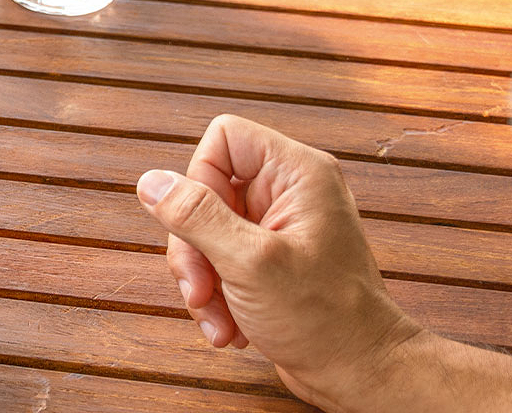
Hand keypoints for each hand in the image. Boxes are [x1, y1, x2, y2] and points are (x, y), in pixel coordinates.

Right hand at [137, 114, 427, 404]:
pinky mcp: (269, 260)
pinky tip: (230, 326)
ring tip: (220, 319)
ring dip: (202, 280)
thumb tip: (152, 183)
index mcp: (298, 174)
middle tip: (201, 290)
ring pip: (205, 231)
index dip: (198, 178)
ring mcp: (278, 227)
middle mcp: (289, 192)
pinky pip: (219, 260)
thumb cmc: (327, 319)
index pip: (224, 138)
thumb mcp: (250, 263)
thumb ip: (197, 217)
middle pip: (205, 191)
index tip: (202, 228)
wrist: (359, 373)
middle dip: (194, 247)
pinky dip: (216, 295)